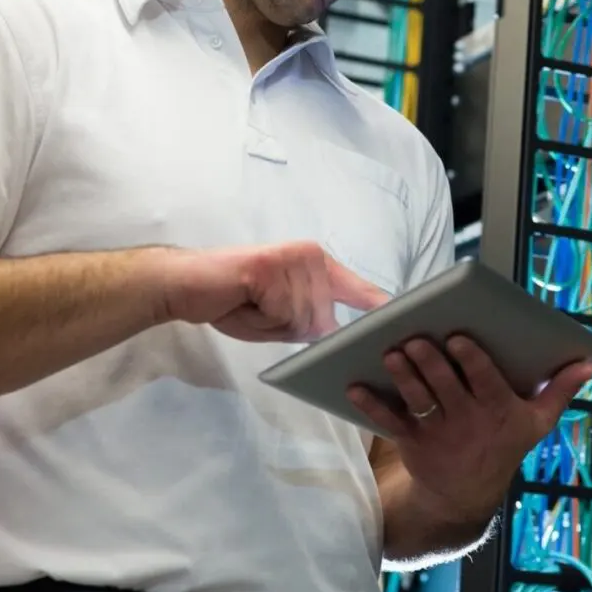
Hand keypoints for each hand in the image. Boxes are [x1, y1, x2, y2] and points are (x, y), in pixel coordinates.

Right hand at [156, 241, 388, 341]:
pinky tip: (243, 300)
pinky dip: (261, 316)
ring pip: (302, 318)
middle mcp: (312, 256)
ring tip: (250, 304)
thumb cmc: (234, 301)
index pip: (357, 288)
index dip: (378, 304)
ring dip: (273, 322)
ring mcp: (293, 259)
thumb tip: (338, 334)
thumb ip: (312, 322)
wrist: (187, 283)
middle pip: (323, 318)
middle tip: (258, 309)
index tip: (405, 316)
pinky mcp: (272, 266)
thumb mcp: (283, 317)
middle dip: (289, 327)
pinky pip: (280, 311)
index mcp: (318, 265)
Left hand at [347, 337, 591, 523]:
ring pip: (417, 400)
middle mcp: (467, 420)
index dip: (471, 360)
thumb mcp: (538, 422)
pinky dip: (371, 405)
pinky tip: (354, 386)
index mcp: (498, 409)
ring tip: (391, 353)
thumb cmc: (504, 446)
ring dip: (402, 377)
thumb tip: (590, 363)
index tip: (460, 338)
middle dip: (430, 362)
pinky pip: (389, 422)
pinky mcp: (412, 441)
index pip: (484, 381)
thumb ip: (560, 390)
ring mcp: (437, 432)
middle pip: (446, 387)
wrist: (465, 496)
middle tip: (416, 339)